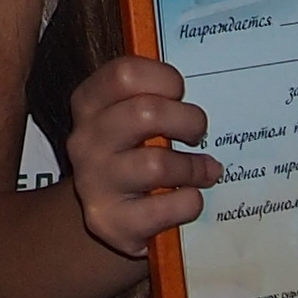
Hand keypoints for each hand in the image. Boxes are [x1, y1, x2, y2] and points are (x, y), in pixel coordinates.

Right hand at [63, 55, 219, 261]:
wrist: (110, 211)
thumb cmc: (134, 152)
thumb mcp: (134, 118)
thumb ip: (158, 96)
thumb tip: (213, 77)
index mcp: (89, 104)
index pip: (124, 74)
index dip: (164, 79)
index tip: (180, 93)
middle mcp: (84, 141)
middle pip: (144, 113)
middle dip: (188, 120)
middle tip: (198, 132)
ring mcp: (94, 183)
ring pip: (156, 164)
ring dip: (194, 167)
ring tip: (208, 170)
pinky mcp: (109, 222)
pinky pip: (163, 208)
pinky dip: (188, 202)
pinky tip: (190, 198)